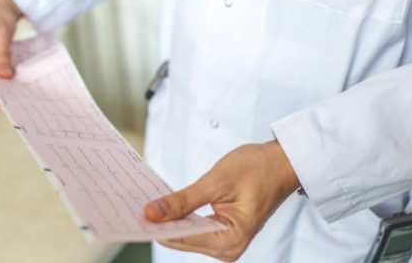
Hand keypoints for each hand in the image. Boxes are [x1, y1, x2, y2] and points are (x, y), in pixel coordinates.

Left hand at [144, 140, 299, 261]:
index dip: (154, 225)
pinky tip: (165, 206)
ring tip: (146, 204)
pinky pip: (193, 229)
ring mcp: (225, 243)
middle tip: (133, 205)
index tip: (130, 214)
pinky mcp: (222, 234)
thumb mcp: (216, 181)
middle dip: (159, 222)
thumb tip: (151, 214)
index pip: (180, 237)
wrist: (281, 163)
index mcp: (229, 240)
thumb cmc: (258, 169)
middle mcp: (227, 249)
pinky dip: (179, 218)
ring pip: (184, 235)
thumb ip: (182, 201)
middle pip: (180, 239)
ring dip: (167, 220)